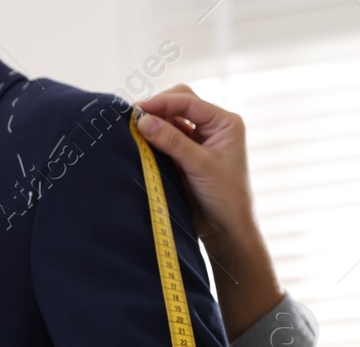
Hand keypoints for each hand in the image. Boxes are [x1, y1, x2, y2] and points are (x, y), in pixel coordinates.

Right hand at [135, 87, 252, 250]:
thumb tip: (142, 120)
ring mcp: (199, 140)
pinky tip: (140, 141)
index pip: (189, 102)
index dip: (162, 102)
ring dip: (153, 122)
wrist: (226, 231)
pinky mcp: (186, 155)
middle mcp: (213, 126)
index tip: (137, 109)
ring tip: (133, 129)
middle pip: (179, 103)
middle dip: (157, 108)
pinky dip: (153, 138)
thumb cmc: (225, 198)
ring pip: (171, 120)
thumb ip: (172, 141)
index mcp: (225, 122)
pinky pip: (166, 138)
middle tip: (133, 118)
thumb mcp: (200, 166)